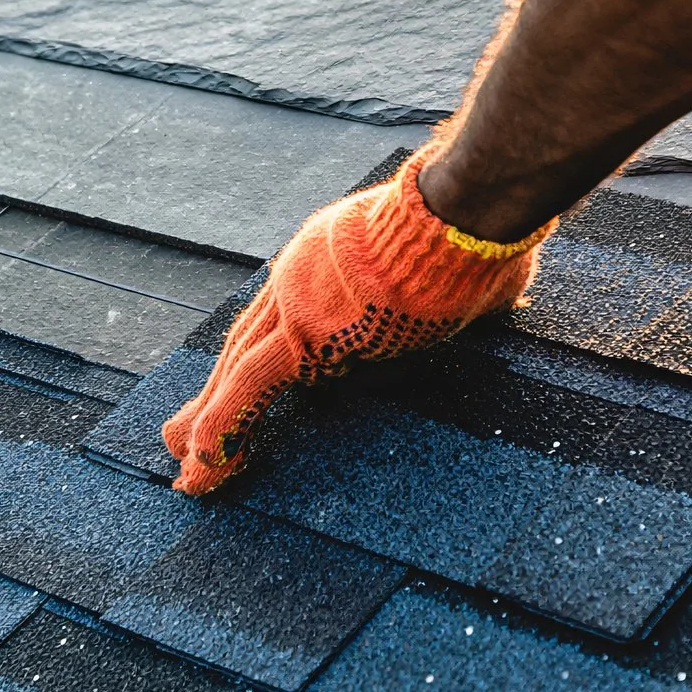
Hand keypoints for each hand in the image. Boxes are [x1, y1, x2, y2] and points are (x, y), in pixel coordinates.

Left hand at [161, 144, 553, 494]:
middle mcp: (301, 280)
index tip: (245, 390)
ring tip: (189, 475)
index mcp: (333, 263)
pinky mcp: (303, 336)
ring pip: (239, 374)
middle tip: (185, 440)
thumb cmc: (481, 235)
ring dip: (209, 427)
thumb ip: (469, 287)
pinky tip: (199, 468)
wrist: (465, 215)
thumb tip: (506, 285)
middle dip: (217, 398)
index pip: (285, 322)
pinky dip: (221, 430)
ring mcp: (297, 305)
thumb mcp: (471, 267)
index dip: (261, 362)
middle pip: (248, 349)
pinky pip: (249, 391)